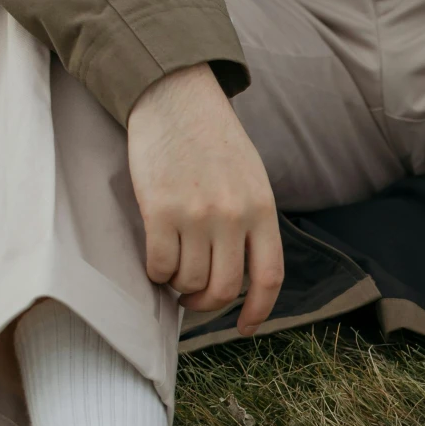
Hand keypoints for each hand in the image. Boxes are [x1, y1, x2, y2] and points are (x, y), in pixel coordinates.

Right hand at [126, 64, 283, 335]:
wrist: (175, 96)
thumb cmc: (213, 139)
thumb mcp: (252, 178)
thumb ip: (253, 221)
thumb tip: (243, 271)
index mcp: (263, 210)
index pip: (269, 277)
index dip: (259, 311)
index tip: (245, 328)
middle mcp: (233, 216)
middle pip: (224, 289)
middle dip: (206, 304)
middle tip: (192, 299)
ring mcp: (196, 215)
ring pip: (188, 281)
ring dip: (178, 286)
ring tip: (173, 270)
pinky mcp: (159, 210)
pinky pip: (158, 265)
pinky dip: (155, 273)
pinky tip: (155, 260)